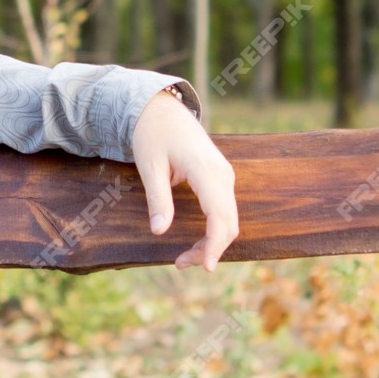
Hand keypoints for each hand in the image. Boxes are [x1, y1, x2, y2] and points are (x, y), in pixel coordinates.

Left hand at [129, 88, 239, 271]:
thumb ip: (157, 198)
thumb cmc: (152, 135)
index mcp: (206, 169)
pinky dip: (214, 230)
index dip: (214, 244)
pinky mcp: (220, 179)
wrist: (161, 110)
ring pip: (228, 219)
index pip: (219, 215)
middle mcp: (222, 174)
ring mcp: (224, 176)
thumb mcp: (149, 166)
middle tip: (180, 264)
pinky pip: (224, 211)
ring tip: (184, 259)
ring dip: (211, 242)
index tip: (205, 267)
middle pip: (228, 222)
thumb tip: (159, 231)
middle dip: (209, 249)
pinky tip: (197, 243)